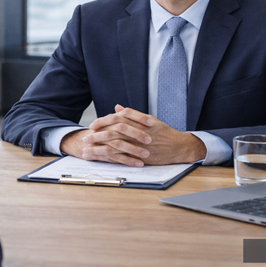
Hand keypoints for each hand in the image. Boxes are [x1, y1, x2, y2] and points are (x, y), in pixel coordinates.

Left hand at [86, 105, 205, 164]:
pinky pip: (124, 157)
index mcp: (140, 120)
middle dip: (98, 134)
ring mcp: (140, 144)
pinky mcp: (141, 156)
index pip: (117, 118)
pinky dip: (110, 157)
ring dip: (101, 147)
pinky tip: (101, 159)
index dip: (103, 120)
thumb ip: (131, 114)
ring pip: (116, 144)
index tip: (93, 124)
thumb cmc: (163, 132)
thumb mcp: (148, 119)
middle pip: (113, 130)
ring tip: (89, 149)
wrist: (178, 146)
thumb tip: (117, 107)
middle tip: (86, 137)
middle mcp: (139, 131)